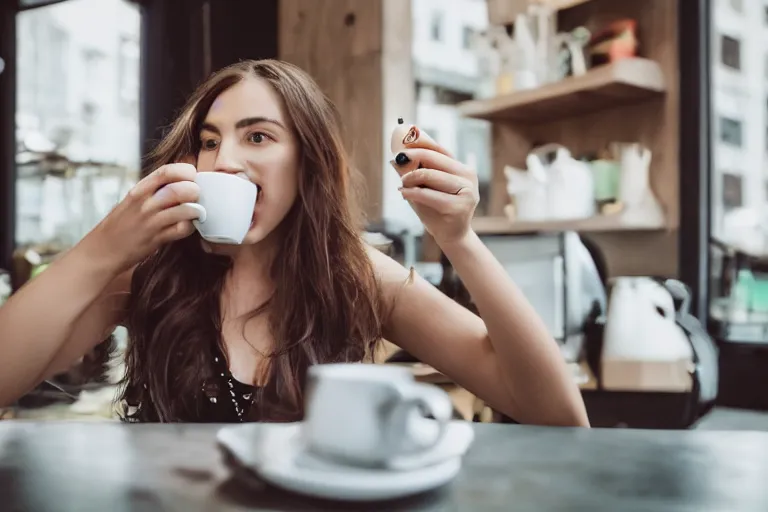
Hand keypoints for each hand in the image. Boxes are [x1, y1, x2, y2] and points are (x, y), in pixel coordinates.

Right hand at [81, 163, 201, 272]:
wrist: (102, 250)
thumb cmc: (122, 224)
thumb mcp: (133, 200)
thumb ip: (154, 190)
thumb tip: (183, 182)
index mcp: (139, 190)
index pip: (166, 171)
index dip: (185, 171)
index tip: (192, 176)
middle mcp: (144, 203)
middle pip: (178, 190)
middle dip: (195, 191)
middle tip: (197, 196)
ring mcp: (150, 222)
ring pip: (183, 209)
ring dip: (196, 209)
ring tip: (196, 211)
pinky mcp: (156, 239)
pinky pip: (181, 230)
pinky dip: (190, 226)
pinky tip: (188, 226)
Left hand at [392, 148, 478, 245]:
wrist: (452, 236)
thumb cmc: (437, 211)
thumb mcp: (425, 189)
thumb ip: (414, 173)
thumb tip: (395, 159)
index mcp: (463, 169)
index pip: (441, 150)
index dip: (422, 142)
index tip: (404, 139)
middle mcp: (468, 177)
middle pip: (435, 158)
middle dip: (413, 157)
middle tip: (398, 158)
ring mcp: (466, 191)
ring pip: (430, 175)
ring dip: (410, 177)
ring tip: (402, 183)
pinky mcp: (458, 206)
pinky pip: (428, 194)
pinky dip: (412, 192)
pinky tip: (403, 193)